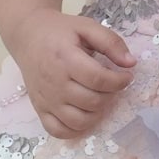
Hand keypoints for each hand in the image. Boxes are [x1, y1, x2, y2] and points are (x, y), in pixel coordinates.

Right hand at [12, 8, 135, 139]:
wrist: (27, 36)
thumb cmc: (59, 31)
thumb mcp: (87, 27)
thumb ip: (111, 42)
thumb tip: (131, 64)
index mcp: (65, 58)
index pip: (98, 79)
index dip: (119, 81)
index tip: (127, 77)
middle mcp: (54, 82)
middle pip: (92, 102)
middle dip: (110, 96)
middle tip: (112, 86)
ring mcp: (46, 99)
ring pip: (79, 121)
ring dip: (97, 114)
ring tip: (100, 99)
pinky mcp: (39, 109)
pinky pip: (58, 131)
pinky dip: (75, 130)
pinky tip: (84, 115)